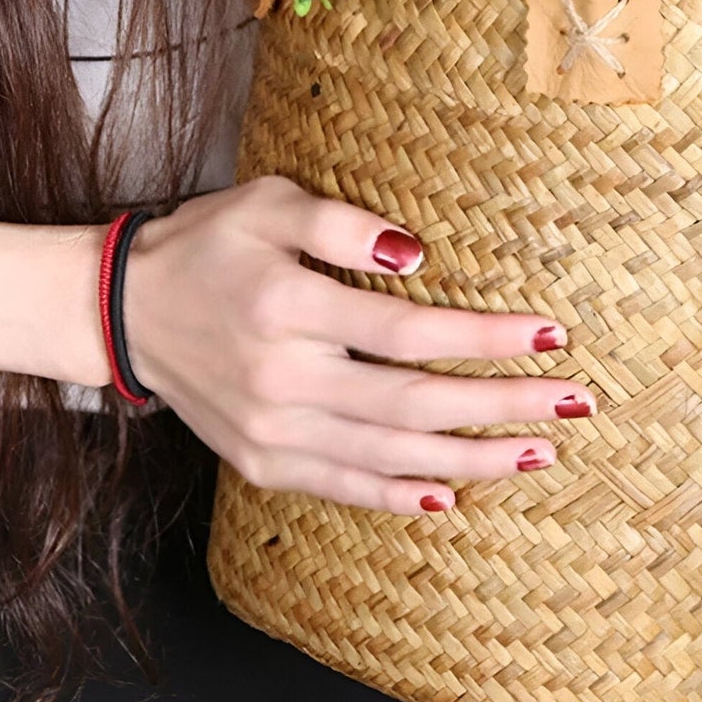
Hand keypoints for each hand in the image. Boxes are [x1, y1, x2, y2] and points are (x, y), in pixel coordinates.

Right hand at [123, 175, 588, 514]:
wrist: (126, 313)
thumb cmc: (209, 245)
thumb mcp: (270, 203)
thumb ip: (345, 223)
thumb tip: (419, 256)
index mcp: (291, 307)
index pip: (411, 332)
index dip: (488, 338)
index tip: (553, 336)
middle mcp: (284, 378)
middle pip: (416, 404)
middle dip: (505, 406)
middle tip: (575, 402)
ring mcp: (272, 430)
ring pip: (391, 458)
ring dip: (473, 460)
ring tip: (540, 452)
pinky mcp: (261, 461)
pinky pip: (343, 488)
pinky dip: (400, 499)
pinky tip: (454, 497)